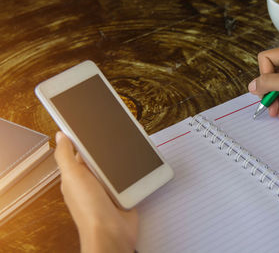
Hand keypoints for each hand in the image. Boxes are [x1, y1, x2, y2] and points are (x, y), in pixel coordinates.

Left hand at [54, 131, 137, 252]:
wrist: (112, 234)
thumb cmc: (89, 210)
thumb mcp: (73, 177)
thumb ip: (66, 156)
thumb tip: (60, 136)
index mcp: (77, 176)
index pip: (81, 151)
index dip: (86, 138)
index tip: (95, 124)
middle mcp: (93, 181)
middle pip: (102, 157)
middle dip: (110, 147)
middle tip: (119, 131)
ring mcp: (109, 188)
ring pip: (117, 166)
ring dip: (124, 158)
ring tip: (132, 143)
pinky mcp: (124, 193)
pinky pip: (130, 177)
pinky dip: (135, 171)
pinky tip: (139, 162)